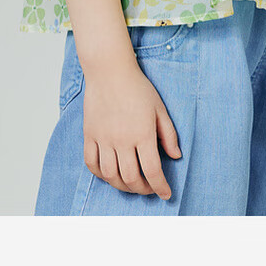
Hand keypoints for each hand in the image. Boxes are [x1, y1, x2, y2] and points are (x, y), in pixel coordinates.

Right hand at [82, 58, 181, 198]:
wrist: (110, 71)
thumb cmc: (137, 87)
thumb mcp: (159, 108)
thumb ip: (169, 134)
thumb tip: (176, 156)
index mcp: (143, 133)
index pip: (152, 170)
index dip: (160, 187)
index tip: (165, 194)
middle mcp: (122, 139)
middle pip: (131, 178)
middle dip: (142, 189)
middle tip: (149, 188)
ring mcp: (103, 138)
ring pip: (111, 175)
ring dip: (122, 186)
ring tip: (131, 184)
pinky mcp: (89, 134)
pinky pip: (91, 163)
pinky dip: (100, 175)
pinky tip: (110, 174)